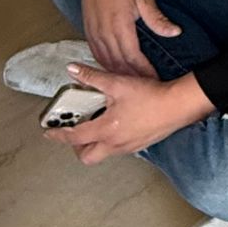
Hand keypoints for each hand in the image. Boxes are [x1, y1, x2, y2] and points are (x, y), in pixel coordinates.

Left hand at [47, 64, 211, 163]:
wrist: (178, 106)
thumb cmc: (150, 96)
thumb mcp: (117, 83)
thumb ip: (91, 77)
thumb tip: (73, 70)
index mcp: (106, 130)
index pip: (74, 137)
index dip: (58, 134)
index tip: (49, 132)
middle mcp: (115, 144)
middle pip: (87, 156)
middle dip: (76, 147)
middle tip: (73, 131)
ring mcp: (128, 147)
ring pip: (103, 153)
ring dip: (93, 143)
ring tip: (94, 124)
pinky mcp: (139, 145)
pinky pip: (117, 149)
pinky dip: (109, 140)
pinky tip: (114, 123)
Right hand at [74, 0, 180, 78]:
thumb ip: (157, 19)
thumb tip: (175, 32)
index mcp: (120, 26)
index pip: (133, 57)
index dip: (144, 71)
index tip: (154, 80)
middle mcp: (105, 34)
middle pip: (119, 65)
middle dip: (133, 78)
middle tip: (147, 88)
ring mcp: (94, 35)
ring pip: (107, 63)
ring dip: (120, 75)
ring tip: (133, 85)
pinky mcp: (88, 34)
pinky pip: (97, 56)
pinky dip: (107, 67)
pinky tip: (116, 72)